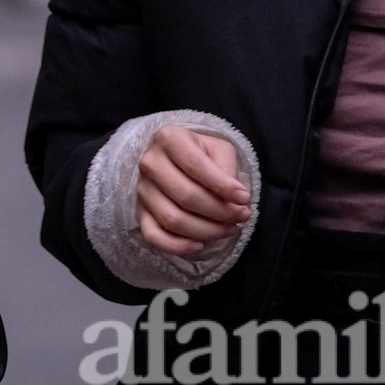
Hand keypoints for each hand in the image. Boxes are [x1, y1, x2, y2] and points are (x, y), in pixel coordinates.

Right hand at [137, 126, 250, 256]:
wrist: (176, 158)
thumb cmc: (201, 153)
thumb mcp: (218, 149)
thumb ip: (227, 170)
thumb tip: (234, 200)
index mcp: (168, 139)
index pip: (194, 164)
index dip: (222, 185)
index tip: (244, 198)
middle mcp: (150, 163)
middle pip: (185, 195)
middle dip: (220, 211)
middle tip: (243, 216)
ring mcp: (143, 189)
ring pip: (172, 219)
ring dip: (206, 230)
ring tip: (229, 228)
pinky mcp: (140, 212)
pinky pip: (153, 235)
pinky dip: (176, 246)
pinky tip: (199, 245)